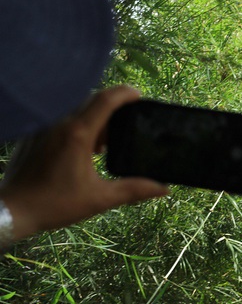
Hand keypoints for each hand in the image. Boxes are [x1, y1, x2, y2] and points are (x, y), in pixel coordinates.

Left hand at [0, 85, 168, 240]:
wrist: (11, 210)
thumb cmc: (54, 205)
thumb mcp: (99, 199)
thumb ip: (134, 190)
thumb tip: (164, 189)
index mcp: (78, 134)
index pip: (105, 99)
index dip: (125, 93)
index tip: (139, 96)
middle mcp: (59, 123)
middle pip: (92, 100)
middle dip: (113, 107)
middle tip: (128, 123)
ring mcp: (44, 126)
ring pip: (76, 109)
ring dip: (95, 118)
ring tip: (106, 143)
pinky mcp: (34, 133)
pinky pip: (61, 118)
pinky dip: (78, 125)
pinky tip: (84, 149)